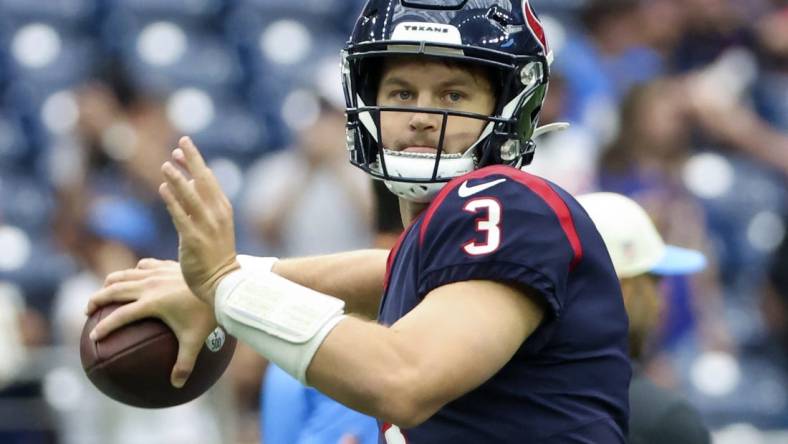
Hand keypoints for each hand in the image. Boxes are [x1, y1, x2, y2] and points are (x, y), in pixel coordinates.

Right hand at [86, 258, 218, 387]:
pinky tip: (135, 277)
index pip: (120, 316)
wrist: (223, 283)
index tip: (94, 337)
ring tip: (103, 292)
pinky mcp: (166, 265)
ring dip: (110, 283)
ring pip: (124, 275)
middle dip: (97, 300)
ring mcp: (157, 272)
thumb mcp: (196, 340)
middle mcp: (150, 285)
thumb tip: (177, 385)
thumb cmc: (208, 313)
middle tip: (87, 310)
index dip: (105, 327)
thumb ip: (185, 363)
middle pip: (114, 290)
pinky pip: (143, 265)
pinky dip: (134, 272)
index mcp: (152, 303)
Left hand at [159, 136, 239, 305]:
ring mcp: (207, 227)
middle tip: (180, 142)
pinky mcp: (194, 239)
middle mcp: (217, 214)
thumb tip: (186, 181)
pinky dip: (173, 201)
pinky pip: (181, 216)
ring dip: (178, 179)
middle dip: (192, 160)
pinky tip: (162, 189)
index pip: (209, 179)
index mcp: (223, 209)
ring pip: (191, 196)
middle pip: (203, 181)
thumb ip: (201, 204)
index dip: (195, 161)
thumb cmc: (216, 255)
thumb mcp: (214, 225)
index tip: (182, 147)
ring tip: (165, 164)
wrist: (223, 282)